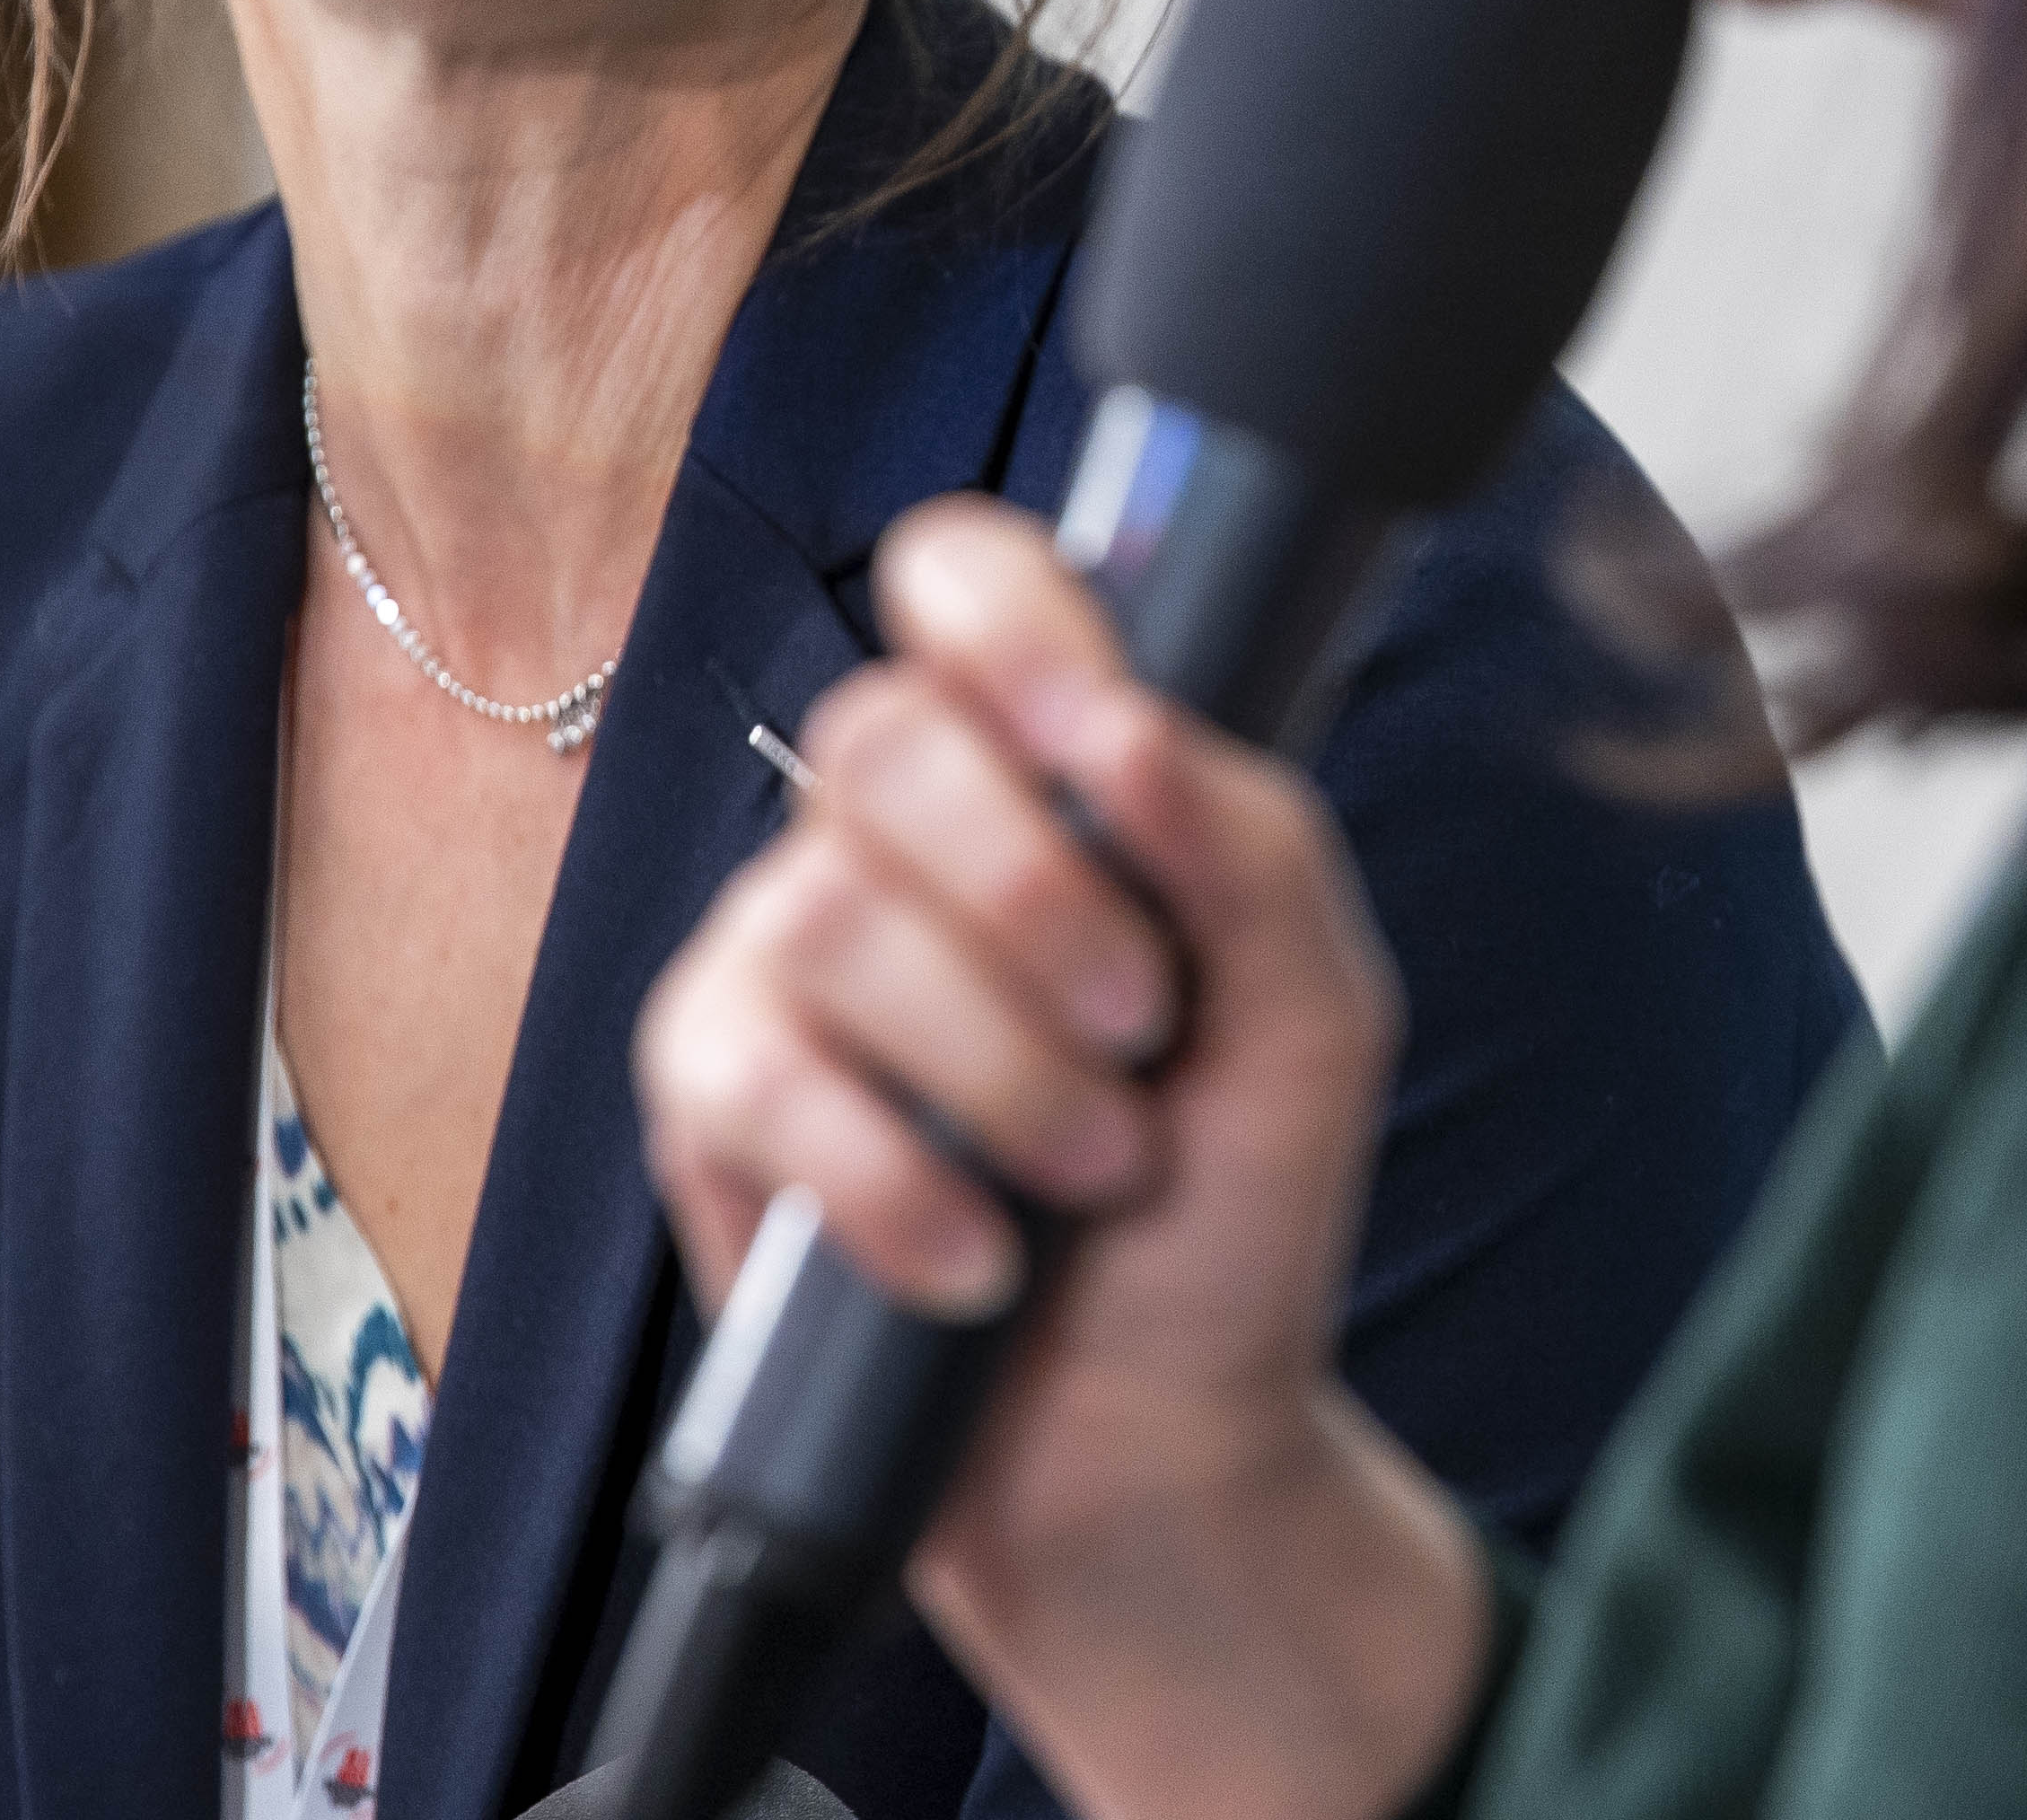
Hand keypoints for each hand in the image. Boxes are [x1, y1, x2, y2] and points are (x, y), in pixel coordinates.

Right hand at [632, 496, 1489, 1819]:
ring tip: (1091, 1168)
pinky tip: (973, 1252)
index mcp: (1045, 780)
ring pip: (826, 910)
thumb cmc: (1234, 1213)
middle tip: (1140, 1025)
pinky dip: (886, 1174)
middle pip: (883, 737)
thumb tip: (1127, 730)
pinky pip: (751, 1072)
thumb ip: (1251, 845)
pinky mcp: (712, 1102)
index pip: (962, 584)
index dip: (1010, 622)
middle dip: (1036, 892)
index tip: (1100, 735)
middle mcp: (897, 845)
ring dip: (993, 1062)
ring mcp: (787, 961)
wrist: (1160, 1442)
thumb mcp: (1314, 1017)